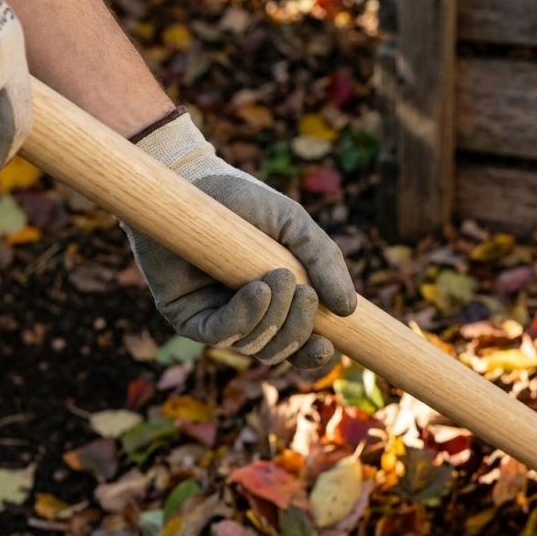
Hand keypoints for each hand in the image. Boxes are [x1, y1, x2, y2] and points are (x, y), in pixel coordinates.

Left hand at [124, 111, 356, 367]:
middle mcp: (246, 318)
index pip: (298, 345)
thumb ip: (325, 262)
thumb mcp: (295, 226)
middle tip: (306, 293)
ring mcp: (216, 319)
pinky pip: (219, 334)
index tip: (328, 345)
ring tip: (279, 278)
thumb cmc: (246, 203)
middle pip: (279, 350)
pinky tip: (257, 290)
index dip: (313, 355)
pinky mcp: (187, 316)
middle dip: (298, 329)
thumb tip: (349, 310)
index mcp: (277, 304)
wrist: (194, 180)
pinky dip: (244, 317)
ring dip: (274, 319)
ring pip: (253, 346)